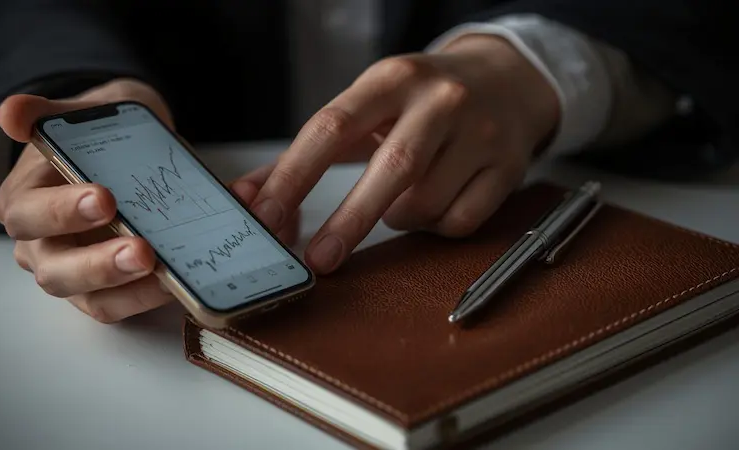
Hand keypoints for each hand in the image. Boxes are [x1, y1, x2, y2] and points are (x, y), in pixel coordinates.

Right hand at [0, 78, 298, 322]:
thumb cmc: (94, 138)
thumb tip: (13, 113)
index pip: (29, 215)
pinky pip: (126, 305)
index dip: (63, 212)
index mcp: (23, 202)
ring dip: (130, 289)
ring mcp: (75, 274)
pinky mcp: (108, 292)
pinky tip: (181, 280)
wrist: (127, 148)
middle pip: (57, 271)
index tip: (105, 198)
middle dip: (99, 265)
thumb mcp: (75, 116)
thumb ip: (46, 114)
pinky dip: (153, 295)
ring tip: (166, 269)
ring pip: (91, 298)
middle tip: (142, 249)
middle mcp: (41, 246)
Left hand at [237, 35, 559, 273]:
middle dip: (349, 221)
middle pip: (392, 168)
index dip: (295, 176)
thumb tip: (247, 198)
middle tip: (319, 260)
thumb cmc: (419, 101)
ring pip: (425, 203)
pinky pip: (460, 221)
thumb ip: (303, 153)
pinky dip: (435, 227)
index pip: (332, 127)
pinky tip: (434, 203)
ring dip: (397, 218)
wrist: (507, 79)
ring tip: (396, 200)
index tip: (265, 216)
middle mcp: (440, 100)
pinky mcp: (509, 167)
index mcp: (392, 79)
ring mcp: (482, 133)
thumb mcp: (365, 108)